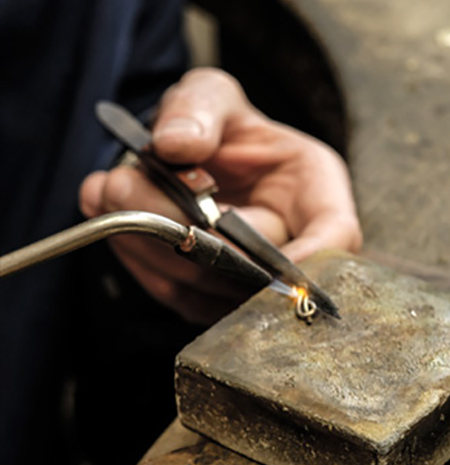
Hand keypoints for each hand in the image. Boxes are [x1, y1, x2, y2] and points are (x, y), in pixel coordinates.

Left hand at [79, 68, 361, 323]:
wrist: (195, 159)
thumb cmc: (217, 125)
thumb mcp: (212, 95)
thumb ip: (198, 109)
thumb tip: (175, 146)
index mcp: (313, 192)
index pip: (336, 237)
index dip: (304, 257)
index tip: (239, 246)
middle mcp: (290, 241)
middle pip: (253, 267)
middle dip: (179, 228)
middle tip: (117, 185)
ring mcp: (250, 275)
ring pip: (208, 289)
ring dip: (148, 245)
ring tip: (106, 193)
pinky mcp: (212, 293)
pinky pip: (178, 295)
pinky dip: (140, 260)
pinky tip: (114, 222)